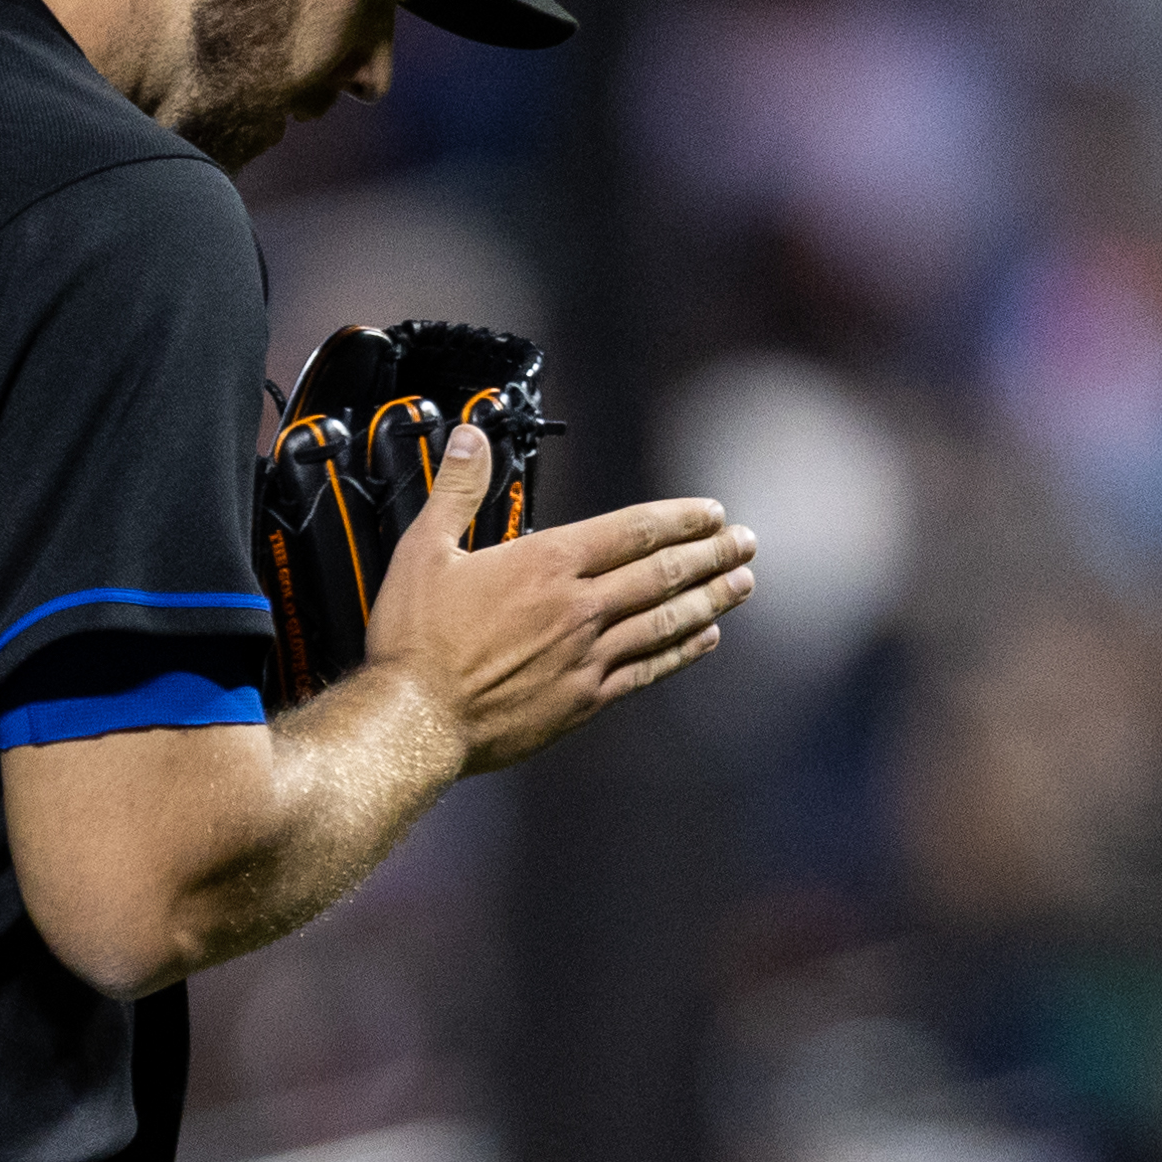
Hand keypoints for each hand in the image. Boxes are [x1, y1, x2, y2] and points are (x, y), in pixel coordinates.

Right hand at [362, 422, 758, 774]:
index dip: (678, 520)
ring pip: (665, 621)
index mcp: (546, 566)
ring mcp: (587, 657)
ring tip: (743, 583)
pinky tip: (705, 639)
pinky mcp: (584, 701)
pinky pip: (647, 670)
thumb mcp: (424, 551)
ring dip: (710, 599)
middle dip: (711, 555)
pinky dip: (682, 652)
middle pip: (661, 574)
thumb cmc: (416, 641)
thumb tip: (472, 439)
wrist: (415, 722)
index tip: (710, 513)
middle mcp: (578, 609)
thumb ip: (458, 491)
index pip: (630, 532)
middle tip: (745, 541)